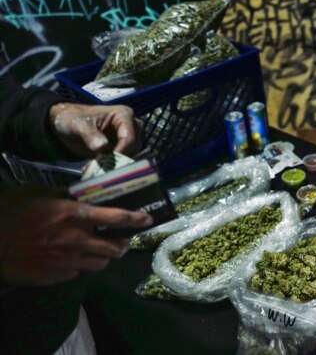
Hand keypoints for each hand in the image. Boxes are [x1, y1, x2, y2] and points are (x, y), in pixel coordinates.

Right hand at [0, 191, 152, 286]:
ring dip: (103, 258)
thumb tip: (78, 196)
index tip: (148, 219)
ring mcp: (67, 261)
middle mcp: (76, 239)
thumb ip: (63, 195)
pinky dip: (77, 267)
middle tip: (123, 242)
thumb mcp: (37, 193)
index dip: (136, 219)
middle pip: (114, 248)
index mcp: (74, 215)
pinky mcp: (56, 276)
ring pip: (100, 264)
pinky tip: (69, 260)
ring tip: (99, 252)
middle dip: (123, 245)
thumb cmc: (10, 211)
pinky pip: (76, 273)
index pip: (116, 218)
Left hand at [49, 103, 142, 157]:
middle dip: (118, 158)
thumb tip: (102, 147)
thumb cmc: (74, 118)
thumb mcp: (79, 124)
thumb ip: (90, 134)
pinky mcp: (120, 149)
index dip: (121, 150)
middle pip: (133, 147)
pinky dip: (108, 166)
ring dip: (113, 164)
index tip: (109, 161)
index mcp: (123, 115)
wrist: (67, 124)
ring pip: (129, 156)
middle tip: (101, 166)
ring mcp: (126, 138)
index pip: (129, 136)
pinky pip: (120, 161)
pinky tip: (94, 167)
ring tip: (94, 166)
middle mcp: (129, 126)